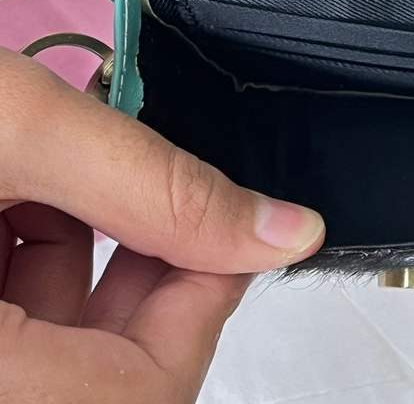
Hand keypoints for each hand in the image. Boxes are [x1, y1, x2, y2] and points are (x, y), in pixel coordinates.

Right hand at [0, 48, 324, 402]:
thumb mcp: (18, 133)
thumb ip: (155, 182)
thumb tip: (288, 229)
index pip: (143, 390)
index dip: (208, 296)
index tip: (233, 219)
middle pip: (105, 372)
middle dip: (153, 272)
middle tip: (157, 187)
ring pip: (58, 348)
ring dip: (93, 260)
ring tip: (81, 174)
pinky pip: (14, 332)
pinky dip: (36, 262)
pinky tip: (33, 194)